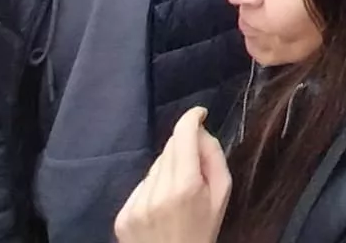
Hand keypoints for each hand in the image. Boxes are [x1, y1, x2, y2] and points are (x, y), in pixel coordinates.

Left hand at [115, 108, 230, 242]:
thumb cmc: (203, 231)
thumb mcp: (222, 196)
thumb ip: (214, 158)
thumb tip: (200, 131)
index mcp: (186, 187)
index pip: (183, 135)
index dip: (191, 118)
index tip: (199, 113)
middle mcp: (157, 193)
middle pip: (169, 149)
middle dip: (183, 150)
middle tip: (194, 171)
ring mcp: (136, 205)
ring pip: (154, 167)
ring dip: (167, 171)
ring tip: (177, 196)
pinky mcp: (122, 216)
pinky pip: (140, 187)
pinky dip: (152, 190)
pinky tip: (160, 208)